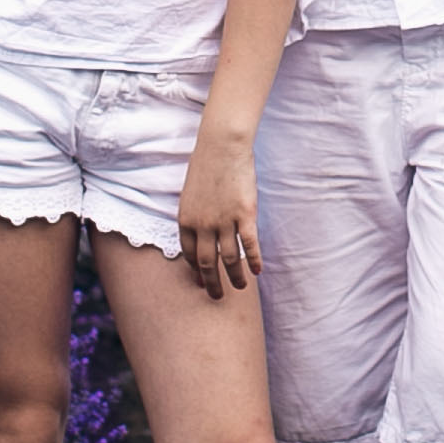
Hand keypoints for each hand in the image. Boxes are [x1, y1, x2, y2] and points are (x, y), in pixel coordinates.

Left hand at [176, 128, 260, 297]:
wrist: (222, 146)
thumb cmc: (206, 164)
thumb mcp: (191, 193)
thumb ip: (194, 215)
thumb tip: (201, 232)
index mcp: (185, 219)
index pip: (188, 254)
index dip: (194, 270)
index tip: (200, 281)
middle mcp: (202, 225)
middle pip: (206, 263)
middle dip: (211, 283)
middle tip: (216, 297)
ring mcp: (224, 221)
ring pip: (229, 259)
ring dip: (235, 277)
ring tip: (240, 288)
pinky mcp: (245, 215)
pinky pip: (250, 245)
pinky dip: (254, 260)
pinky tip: (258, 271)